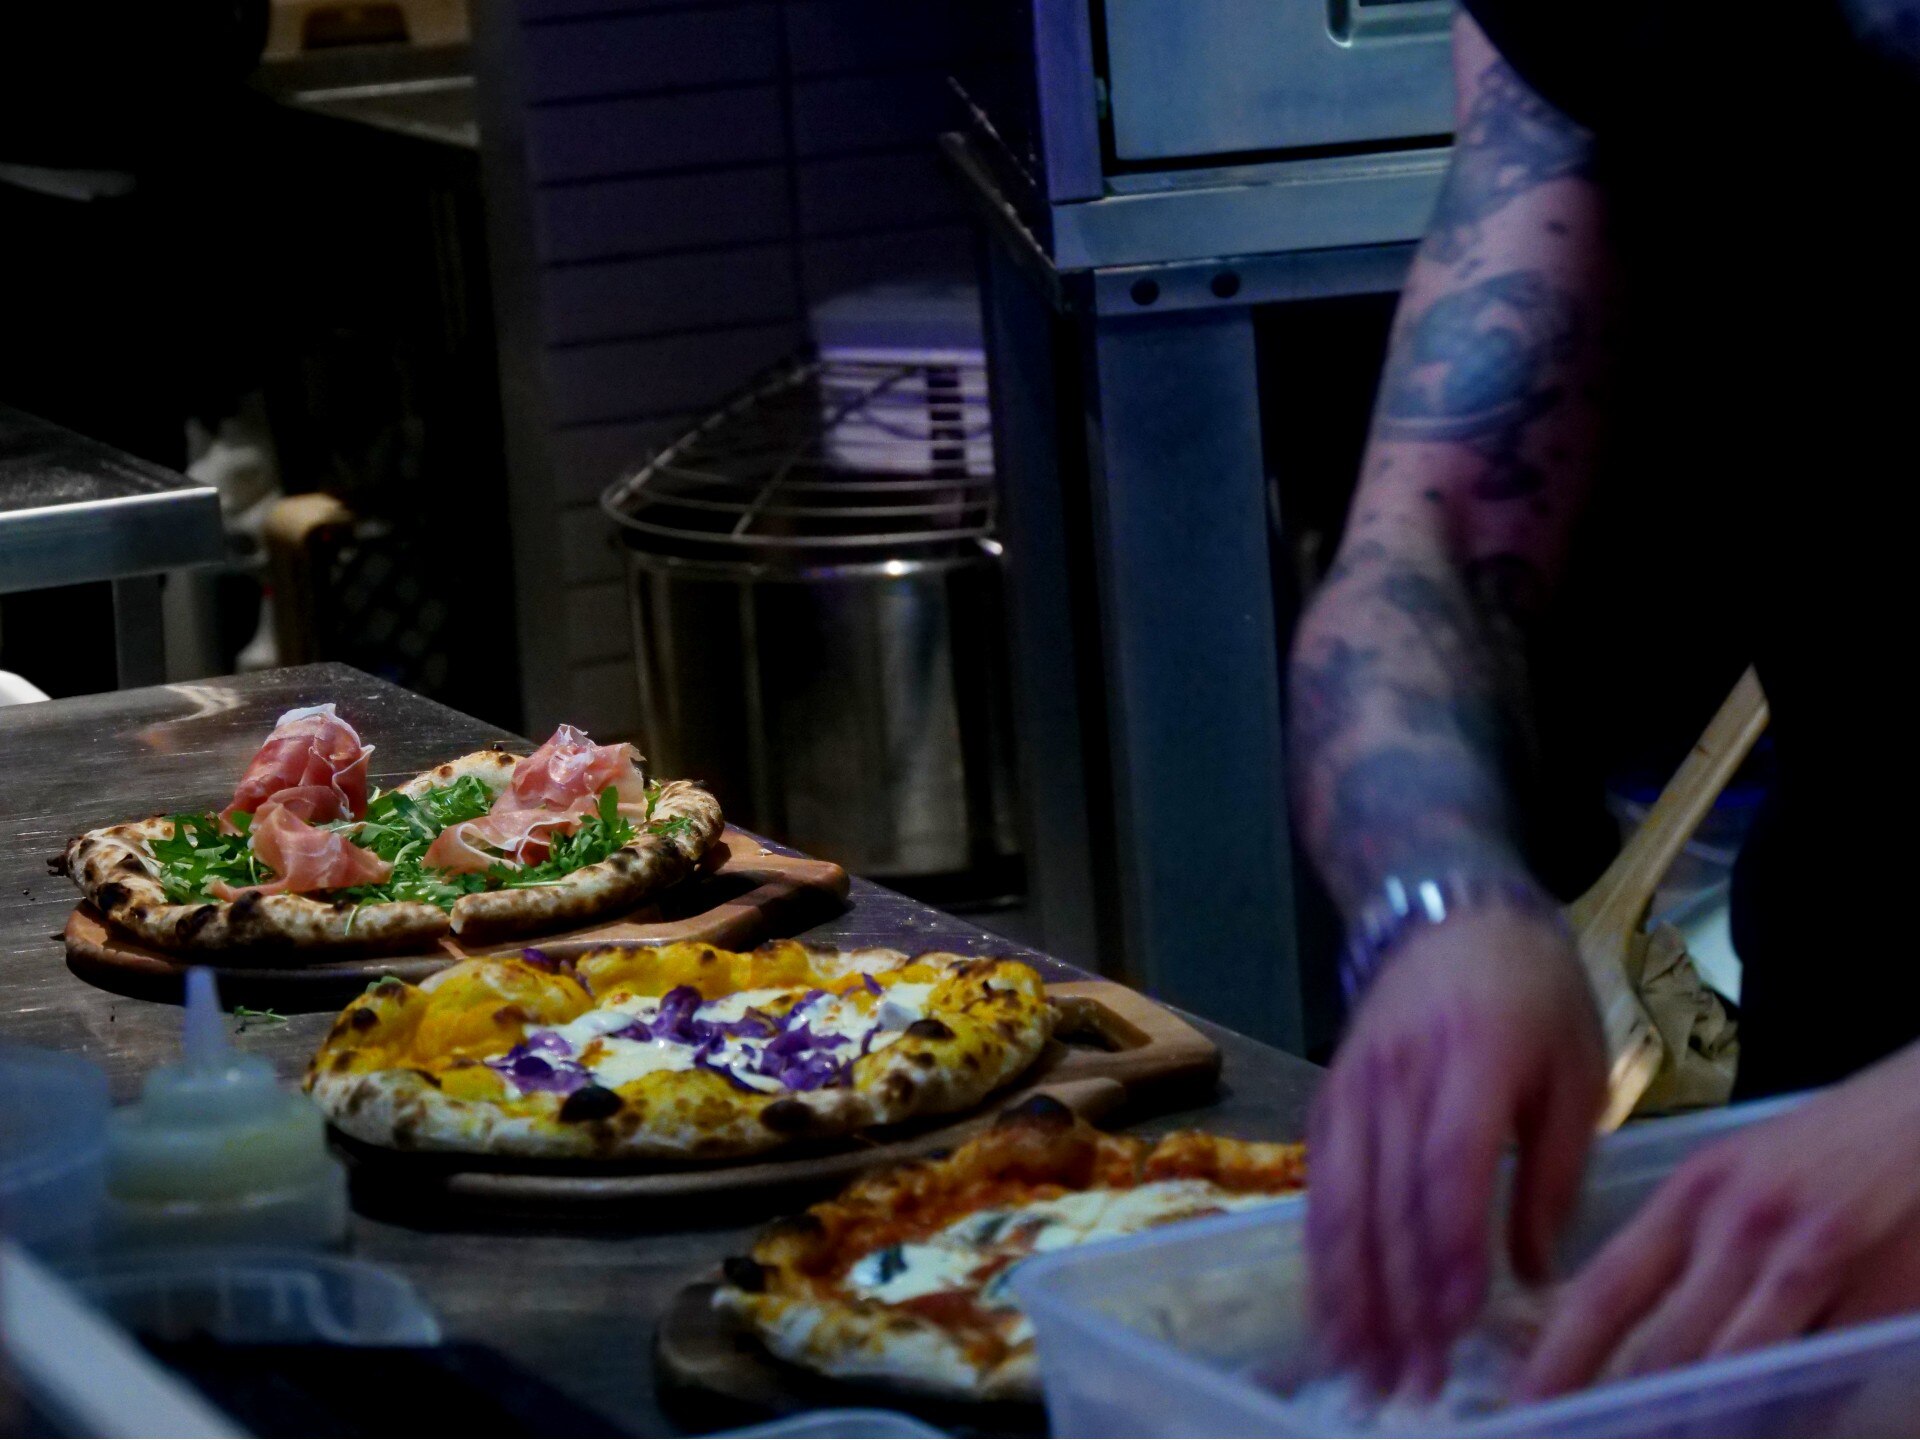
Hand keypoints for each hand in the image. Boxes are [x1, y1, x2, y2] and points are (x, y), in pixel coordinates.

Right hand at [1307, 906, 1605, 1391]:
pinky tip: (1334, 1312)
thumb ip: (1553, 1173)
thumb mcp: (1577, 1071)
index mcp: (1472, 1057)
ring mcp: (1351, 1087)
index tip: (1461, 1326)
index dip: (1449, 1251)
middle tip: (1411, 1382)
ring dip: (1348, 1294)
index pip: (1447, 1168)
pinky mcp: (1328, 1099)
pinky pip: (1318, 1188)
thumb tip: (1531, 1275)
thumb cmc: (1535, 993)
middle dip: (1396, 1300)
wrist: (1450, 911)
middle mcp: (1397, 1076)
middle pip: (1384, 1200)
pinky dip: (1324, 1256)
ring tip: (1361, 1369)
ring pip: (1338, 1202)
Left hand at [1520, 1044, 1919, 1397]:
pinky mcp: (1880, 1300)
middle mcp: (1741, 1227)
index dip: (1560, 1357)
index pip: (1605, 1288)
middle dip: (1631, 1410)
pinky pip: (1819, 1382)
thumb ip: (1686, 1244)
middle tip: (1594, 1437)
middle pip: (1666, 1350)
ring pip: (1736, 1375)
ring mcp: (1811, 1266)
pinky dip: (1791, 1410)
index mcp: (1694, 1193)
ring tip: (1667, 1435)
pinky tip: (1768, 1421)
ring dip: (1703, 1421)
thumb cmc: (1829, 1146)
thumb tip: (1633, 1328)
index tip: (1529, 1403)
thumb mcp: (1737, 1174)